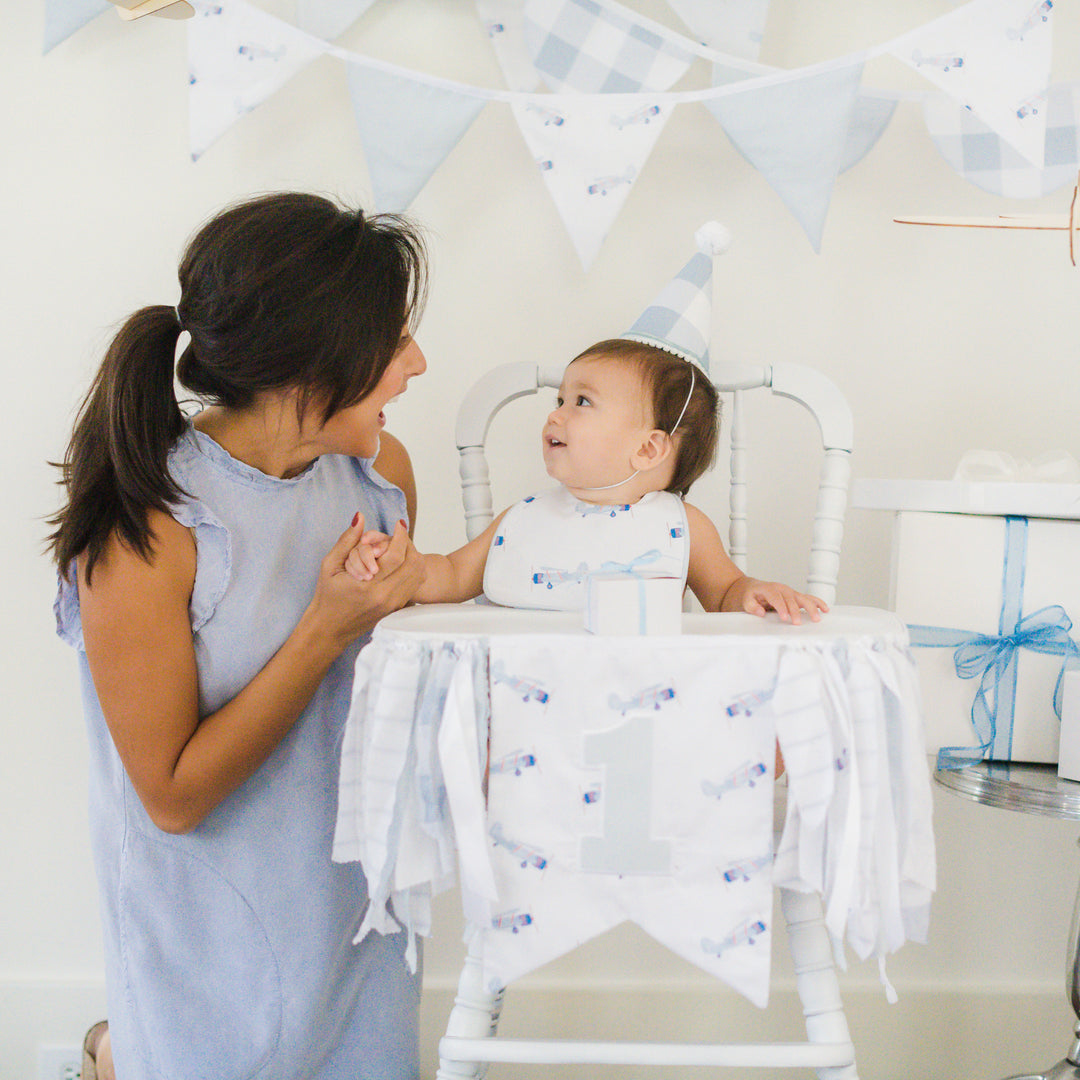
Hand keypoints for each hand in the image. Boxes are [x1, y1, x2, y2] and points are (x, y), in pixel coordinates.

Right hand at [309, 514, 424, 648]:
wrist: (330, 628)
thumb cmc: (327, 597)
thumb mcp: (330, 565)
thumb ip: (347, 540)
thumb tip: (359, 517)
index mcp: (369, 587)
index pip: (397, 556)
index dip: (401, 536)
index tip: (399, 524)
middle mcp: (386, 597)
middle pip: (413, 564)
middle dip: (409, 544)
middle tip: (400, 535)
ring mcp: (394, 605)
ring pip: (418, 575)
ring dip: (413, 556)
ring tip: (400, 546)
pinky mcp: (397, 609)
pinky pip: (414, 585)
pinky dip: (412, 570)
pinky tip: (399, 562)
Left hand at [729, 577, 827, 624]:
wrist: (754, 587)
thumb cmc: (751, 595)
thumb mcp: (746, 600)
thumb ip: (752, 606)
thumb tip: (760, 611)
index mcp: (770, 589)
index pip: (777, 598)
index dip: (781, 608)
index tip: (785, 618)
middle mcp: (782, 589)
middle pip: (791, 599)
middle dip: (796, 611)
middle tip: (798, 622)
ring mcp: (790, 592)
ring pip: (803, 598)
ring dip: (811, 607)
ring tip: (817, 617)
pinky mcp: (795, 595)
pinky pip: (808, 598)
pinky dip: (817, 602)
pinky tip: (825, 608)